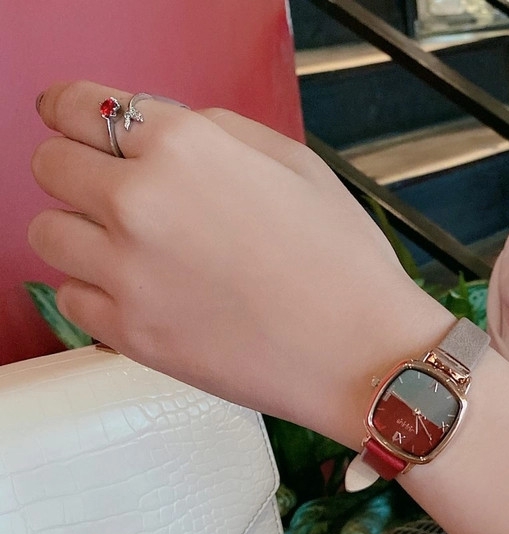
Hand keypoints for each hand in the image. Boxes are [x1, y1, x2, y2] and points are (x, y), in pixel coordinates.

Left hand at [29, 80, 452, 445]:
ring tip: (130, 253)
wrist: (366, 357)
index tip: (71, 124)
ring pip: (48, 233)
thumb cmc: (347, 269)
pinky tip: (140, 295)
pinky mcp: (130, 334)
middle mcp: (141, 201)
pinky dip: (95, 293)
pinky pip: (70, 299)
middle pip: (51, 163)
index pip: (79, 106)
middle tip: (112, 195)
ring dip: (81, 234)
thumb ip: (219, 133)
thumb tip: (169, 131)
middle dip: (78, 171)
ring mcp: (128, 272)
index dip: (72, 113)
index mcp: (185, 147)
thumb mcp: (300, 166)